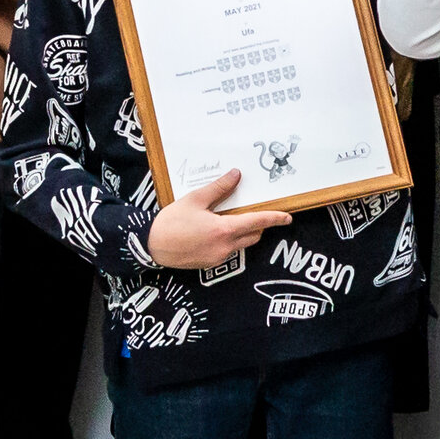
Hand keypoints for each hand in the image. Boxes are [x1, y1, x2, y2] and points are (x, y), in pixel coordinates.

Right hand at [147, 167, 291, 269]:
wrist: (151, 246)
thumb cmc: (171, 222)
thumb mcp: (195, 200)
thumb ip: (219, 188)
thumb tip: (236, 175)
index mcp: (223, 230)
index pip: (257, 222)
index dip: (274, 218)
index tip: (287, 217)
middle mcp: (225, 246)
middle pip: (253, 235)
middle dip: (257, 225)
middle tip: (251, 211)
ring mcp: (218, 257)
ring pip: (241, 244)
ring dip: (242, 232)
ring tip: (228, 219)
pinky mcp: (210, 263)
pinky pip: (228, 250)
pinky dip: (229, 240)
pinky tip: (213, 230)